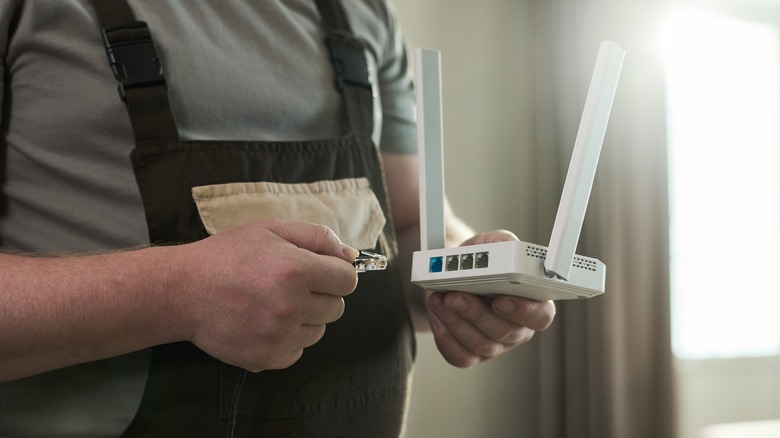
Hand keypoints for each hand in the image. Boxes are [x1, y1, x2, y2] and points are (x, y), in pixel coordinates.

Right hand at [172, 219, 358, 371]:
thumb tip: (352, 256)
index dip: (336, 273)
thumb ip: (318, 238)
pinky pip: (298, 351)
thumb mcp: (271, 230)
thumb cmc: (228, 255)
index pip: (348, 280)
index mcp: (296, 270)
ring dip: (305, 318)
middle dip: (321, 295)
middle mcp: (291, 305)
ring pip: (319, 331)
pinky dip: (287, 339)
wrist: (183, 290)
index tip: (319, 271)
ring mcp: (278, 336)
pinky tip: (264, 322)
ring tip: (274, 303)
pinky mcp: (265, 358)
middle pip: (337, 308)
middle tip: (291, 285)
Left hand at [426, 230, 555, 366]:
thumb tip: (506, 248)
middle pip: (506, 332)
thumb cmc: (477, 260)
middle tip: (454, 296)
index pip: (541, 315)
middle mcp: (518, 327)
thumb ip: (503, 243)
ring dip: (456, 322)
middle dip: (477, 313)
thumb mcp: (491, 243)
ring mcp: (496, 344)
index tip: (501, 300)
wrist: (450, 273)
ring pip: (481, 345)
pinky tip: (437, 318)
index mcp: (533, 301)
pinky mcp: (472, 354)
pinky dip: (445, 339)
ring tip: (438, 301)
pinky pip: (461, 356)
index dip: (524, 311)